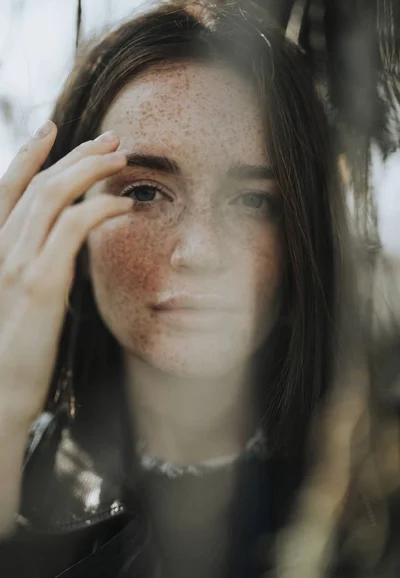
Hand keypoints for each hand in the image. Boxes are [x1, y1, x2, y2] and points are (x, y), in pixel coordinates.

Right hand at [0, 121, 131, 425]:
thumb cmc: (11, 355)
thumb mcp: (16, 303)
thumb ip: (31, 269)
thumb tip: (63, 253)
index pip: (7, 188)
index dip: (28, 154)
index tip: (53, 130)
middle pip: (38, 184)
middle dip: (75, 155)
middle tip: (110, 141)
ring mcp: (15, 263)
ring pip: (54, 195)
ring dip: (90, 170)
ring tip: (121, 159)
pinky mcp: (40, 283)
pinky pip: (73, 228)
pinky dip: (100, 208)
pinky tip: (123, 205)